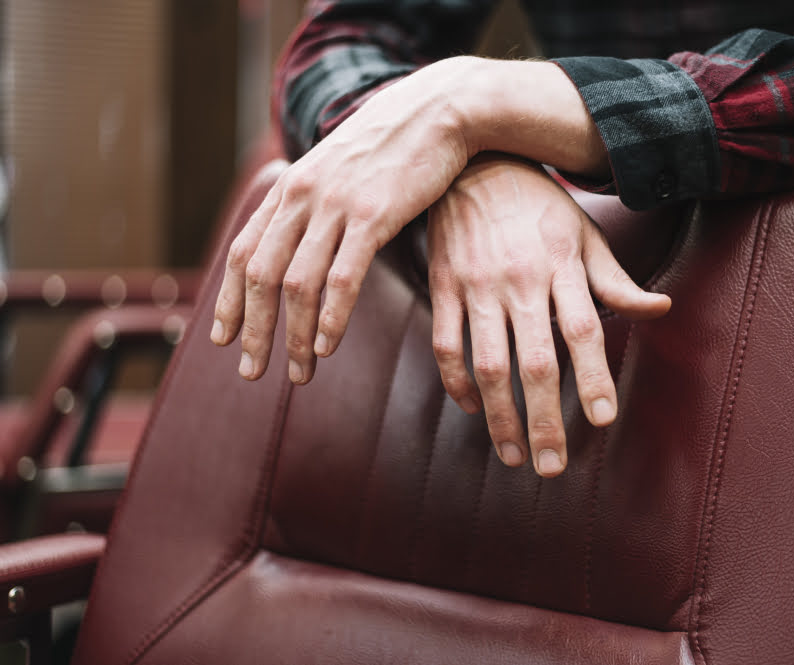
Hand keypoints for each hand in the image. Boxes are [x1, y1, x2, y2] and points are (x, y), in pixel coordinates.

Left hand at [210, 58, 479, 382]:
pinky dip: (331, 318)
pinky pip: (342, 278)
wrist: (436, 110)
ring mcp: (335, 205)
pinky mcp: (373, 215)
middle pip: (261, 275)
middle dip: (253, 331)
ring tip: (298, 373)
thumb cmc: (391, 147)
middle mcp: (302, 197)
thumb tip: (298, 240)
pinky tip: (328, 345)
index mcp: (290, 189)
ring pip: (297, 284)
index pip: (243, 252)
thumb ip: (313, 203)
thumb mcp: (337, 169)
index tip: (222, 338)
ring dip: (293, 336)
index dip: (229, 300)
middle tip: (250, 371)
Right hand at [427, 155, 670, 476]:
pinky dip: (456, 383)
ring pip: (487, 363)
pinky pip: (446, 345)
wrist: (474, 161)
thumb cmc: (539, 206)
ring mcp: (476, 284)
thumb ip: (616, 280)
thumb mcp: (585, 235)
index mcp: (562, 266)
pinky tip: (472, 409)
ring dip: (500, 416)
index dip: (594, 376)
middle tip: (552, 466)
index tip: (601, 420)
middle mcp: (519, 279)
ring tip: (512, 456)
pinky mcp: (443, 285)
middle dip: (544, 420)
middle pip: (535, 361)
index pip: (584, 329)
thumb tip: (661, 310)